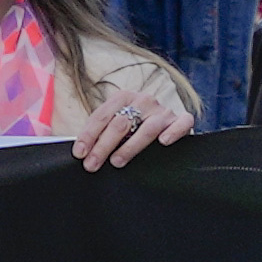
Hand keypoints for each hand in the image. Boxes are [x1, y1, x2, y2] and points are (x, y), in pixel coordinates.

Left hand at [67, 95, 189, 171]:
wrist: (166, 123)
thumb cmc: (134, 126)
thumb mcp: (116, 123)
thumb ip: (101, 132)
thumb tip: (81, 151)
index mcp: (124, 97)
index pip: (102, 116)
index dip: (89, 135)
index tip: (79, 153)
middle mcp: (144, 100)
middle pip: (121, 123)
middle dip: (103, 146)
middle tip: (92, 164)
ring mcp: (164, 110)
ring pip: (147, 128)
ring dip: (130, 147)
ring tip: (117, 162)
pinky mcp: (182, 120)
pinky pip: (182, 123)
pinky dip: (173, 132)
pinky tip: (163, 142)